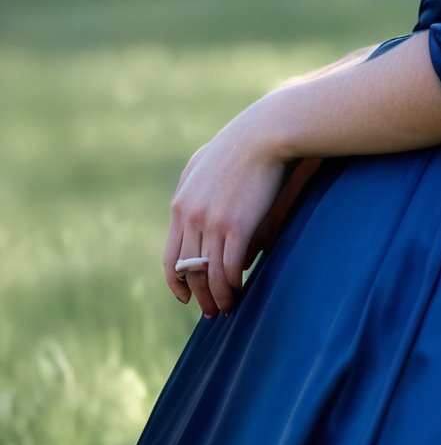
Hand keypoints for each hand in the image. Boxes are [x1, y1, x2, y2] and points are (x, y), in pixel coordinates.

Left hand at [163, 108, 288, 317]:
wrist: (265, 133)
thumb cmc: (241, 147)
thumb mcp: (204, 165)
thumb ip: (194, 193)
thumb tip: (196, 222)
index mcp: (181, 206)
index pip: (171, 258)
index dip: (177, 283)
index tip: (186, 297)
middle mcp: (191, 218)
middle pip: (188, 271)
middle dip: (198, 296)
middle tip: (210, 311)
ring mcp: (212, 223)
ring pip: (209, 274)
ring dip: (217, 296)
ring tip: (227, 306)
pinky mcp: (237, 226)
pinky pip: (230, 267)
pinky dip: (233, 283)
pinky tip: (241, 288)